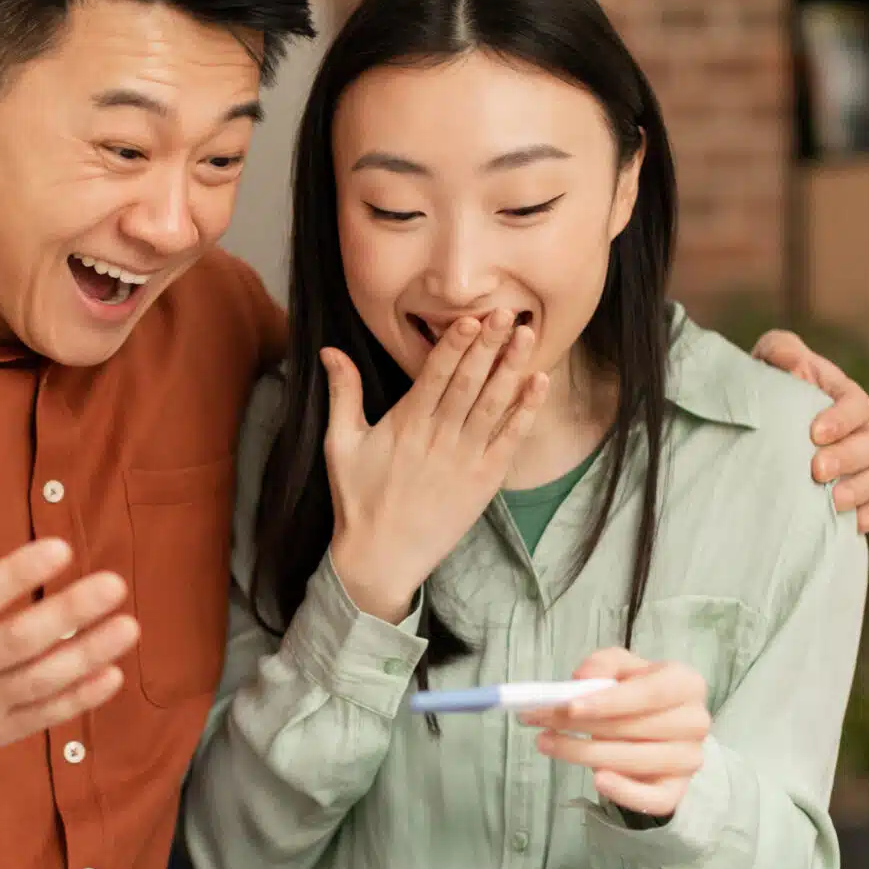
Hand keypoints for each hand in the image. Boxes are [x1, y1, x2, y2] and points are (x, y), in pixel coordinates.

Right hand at [0, 482, 135, 755]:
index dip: (19, 573)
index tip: (62, 548)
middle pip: (19, 641)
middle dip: (69, 613)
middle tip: (115, 584)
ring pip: (40, 680)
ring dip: (88, 654)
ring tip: (128, 626)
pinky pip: (45, 715)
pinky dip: (81, 698)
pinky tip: (114, 674)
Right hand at [324, 309, 548, 622]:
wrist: (381, 558)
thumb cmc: (358, 500)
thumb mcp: (340, 444)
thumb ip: (343, 394)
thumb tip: (329, 351)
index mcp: (406, 422)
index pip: (436, 373)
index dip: (455, 343)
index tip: (471, 316)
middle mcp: (439, 435)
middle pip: (471, 380)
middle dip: (489, 343)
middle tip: (506, 311)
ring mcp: (465, 457)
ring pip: (494, 402)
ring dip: (513, 367)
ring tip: (527, 335)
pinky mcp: (484, 480)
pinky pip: (510, 437)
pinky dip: (526, 409)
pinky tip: (539, 382)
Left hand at [520, 647, 709, 817]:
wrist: (660, 729)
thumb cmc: (638, 692)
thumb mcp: (621, 667)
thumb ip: (604, 664)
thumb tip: (582, 679)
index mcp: (687, 684)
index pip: (650, 693)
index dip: (610, 701)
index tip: (569, 706)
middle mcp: (695, 722)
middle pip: (636, 729)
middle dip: (582, 726)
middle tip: (540, 721)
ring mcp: (689, 759)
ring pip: (636, 761)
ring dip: (584, 754)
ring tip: (547, 743)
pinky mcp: (677, 790)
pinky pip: (654, 799)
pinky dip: (625, 793)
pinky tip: (596, 779)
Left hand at [751, 329, 868, 534]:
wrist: (745, 426)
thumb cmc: (760, 387)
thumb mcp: (765, 361)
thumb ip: (781, 352)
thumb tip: (797, 366)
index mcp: (841, 396)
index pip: (858, 405)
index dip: (843, 418)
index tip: (815, 432)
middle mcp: (856, 431)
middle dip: (849, 457)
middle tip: (817, 469)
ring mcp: (856, 465)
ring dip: (859, 488)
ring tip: (833, 499)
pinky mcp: (848, 495)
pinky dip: (865, 516)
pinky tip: (850, 524)